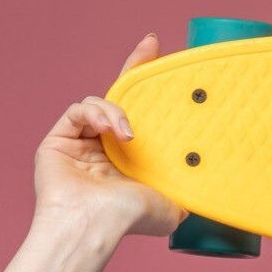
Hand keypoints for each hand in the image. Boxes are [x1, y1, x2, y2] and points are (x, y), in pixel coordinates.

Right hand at [32, 34, 188, 239]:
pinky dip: (96, 113)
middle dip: (135, 69)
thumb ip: (188, 188)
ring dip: (116, 109)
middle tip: (151, 46)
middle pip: (121, 98)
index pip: (142, 115)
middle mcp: (104, 149)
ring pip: (100, 103)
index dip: (151, 85)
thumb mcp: (173, 204)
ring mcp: (80, 143)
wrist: (95, 225)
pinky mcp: (58, 141)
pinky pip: (79, 110)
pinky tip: (110, 130)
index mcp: (129, 160)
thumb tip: (213, 184)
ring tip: (129, 134)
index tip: (165, 56)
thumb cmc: (129, 220)